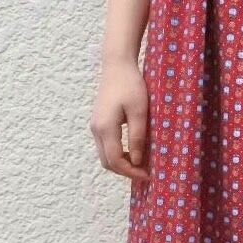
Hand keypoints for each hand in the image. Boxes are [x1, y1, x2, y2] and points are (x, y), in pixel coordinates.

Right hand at [90, 57, 150, 182]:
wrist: (117, 66)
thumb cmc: (131, 85)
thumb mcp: (139, 112)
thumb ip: (137, 137)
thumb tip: (137, 161)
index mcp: (106, 128)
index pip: (116, 160)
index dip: (131, 172)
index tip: (148, 175)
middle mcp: (96, 130)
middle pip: (107, 162)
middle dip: (125, 171)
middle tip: (145, 173)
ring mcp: (95, 126)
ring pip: (105, 155)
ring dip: (121, 163)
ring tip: (141, 164)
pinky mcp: (98, 123)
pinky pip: (105, 146)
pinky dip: (118, 154)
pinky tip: (133, 152)